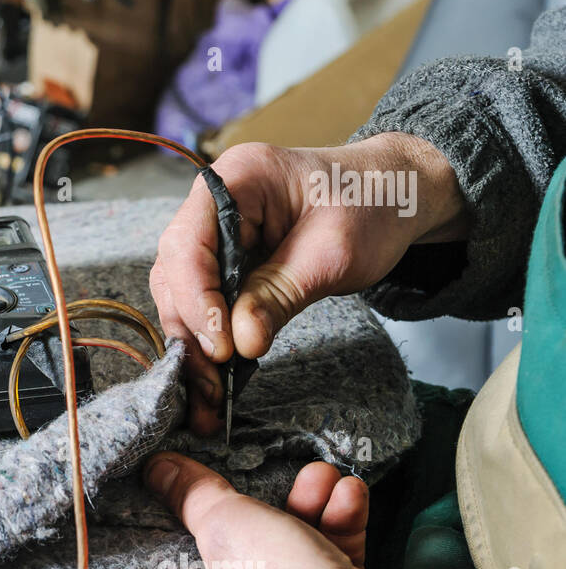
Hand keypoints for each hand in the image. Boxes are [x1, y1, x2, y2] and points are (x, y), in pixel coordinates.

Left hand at [143, 452, 386, 568]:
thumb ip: (190, 493)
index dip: (186, 513)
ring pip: (284, 554)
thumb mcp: (226, 525)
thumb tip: (154, 469)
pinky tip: (349, 497)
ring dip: (308, 507)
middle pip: (235, 549)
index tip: (198, 477)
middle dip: (268, 500)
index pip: (173, 558)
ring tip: (323, 475)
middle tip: (274, 468)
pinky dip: (334, 532)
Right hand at [149, 133, 466, 434]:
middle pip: (175, 270)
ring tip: (211, 390)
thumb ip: (280, 295)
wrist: (394, 193)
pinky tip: (217, 372)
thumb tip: (240, 342)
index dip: (196, 299)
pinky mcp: (222, 257)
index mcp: (237, 178)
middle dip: (190, 328)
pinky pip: (200, 298)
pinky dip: (207, 335)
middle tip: (212, 381)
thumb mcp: (333, 253)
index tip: (221, 346)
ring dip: (193, 340)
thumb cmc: (371, 205)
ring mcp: (213, 229)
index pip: (188, 243)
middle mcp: (212, 202)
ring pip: (179, 290)